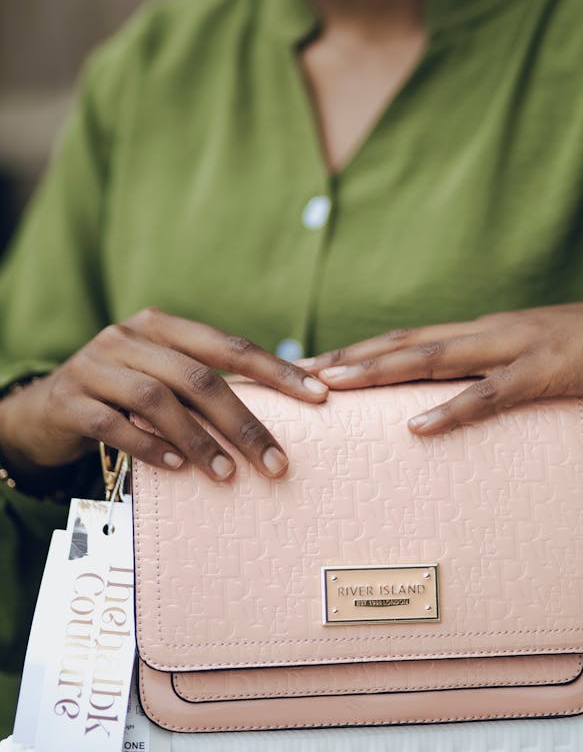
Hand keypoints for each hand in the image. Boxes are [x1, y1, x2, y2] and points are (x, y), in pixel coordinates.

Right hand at [0, 308, 327, 480]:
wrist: (45, 410)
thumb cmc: (123, 395)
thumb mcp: (163, 377)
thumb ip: (209, 381)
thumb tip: (293, 400)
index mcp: (161, 325)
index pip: (229, 346)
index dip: (276, 370)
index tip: (318, 397)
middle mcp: (128, 337)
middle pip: (198, 377)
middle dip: (243, 422)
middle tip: (276, 462)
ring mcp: (95, 366)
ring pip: (157, 400)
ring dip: (198, 440)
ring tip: (228, 475)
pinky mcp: (69, 400)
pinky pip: (113, 424)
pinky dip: (150, 447)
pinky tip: (178, 468)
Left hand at [301, 278, 582, 434]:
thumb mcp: (547, 367)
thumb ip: (513, 385)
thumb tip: (490, 414)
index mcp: (488, 332)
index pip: (413, 338)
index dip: (365, 351)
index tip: (322, 364)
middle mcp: (491, 332)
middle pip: (406, 343)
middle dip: (352, 359)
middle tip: (302, 373)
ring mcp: (516, 348)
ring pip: (433, 358)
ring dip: (380, 372)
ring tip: (334, 385)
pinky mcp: (547, 372)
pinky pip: (491, 394)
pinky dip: (451, 409)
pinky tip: (416, 425)